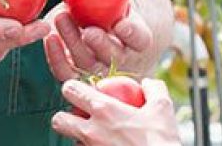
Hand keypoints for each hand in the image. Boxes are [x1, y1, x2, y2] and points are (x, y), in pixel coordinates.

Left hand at [42, 0, 153, 79]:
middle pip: (114, 56)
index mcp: (137, 35)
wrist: (105, 18)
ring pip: (88, 64)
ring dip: (73, 44)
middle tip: (88, 30)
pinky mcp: (77, 70)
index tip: (121, 23)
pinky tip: (49, 38)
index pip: (141, 39)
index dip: (133, 34)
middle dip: (101, 44)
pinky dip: (56, 59)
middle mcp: (121, 55)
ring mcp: (99, 65)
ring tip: (61, 18)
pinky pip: (66, 72)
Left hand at [50, 79, 177, 145]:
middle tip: (78, 115)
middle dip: (64, 116)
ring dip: (77, 136)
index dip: (72, 88)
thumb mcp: (163, 108)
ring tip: (94, 134)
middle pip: (58, 120)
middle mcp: (91, 130)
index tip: (82, 91)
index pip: (71, 90)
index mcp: (104, 109)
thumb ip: (153, 88)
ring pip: (70, 141)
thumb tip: (147, 83)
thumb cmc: (160, 140)